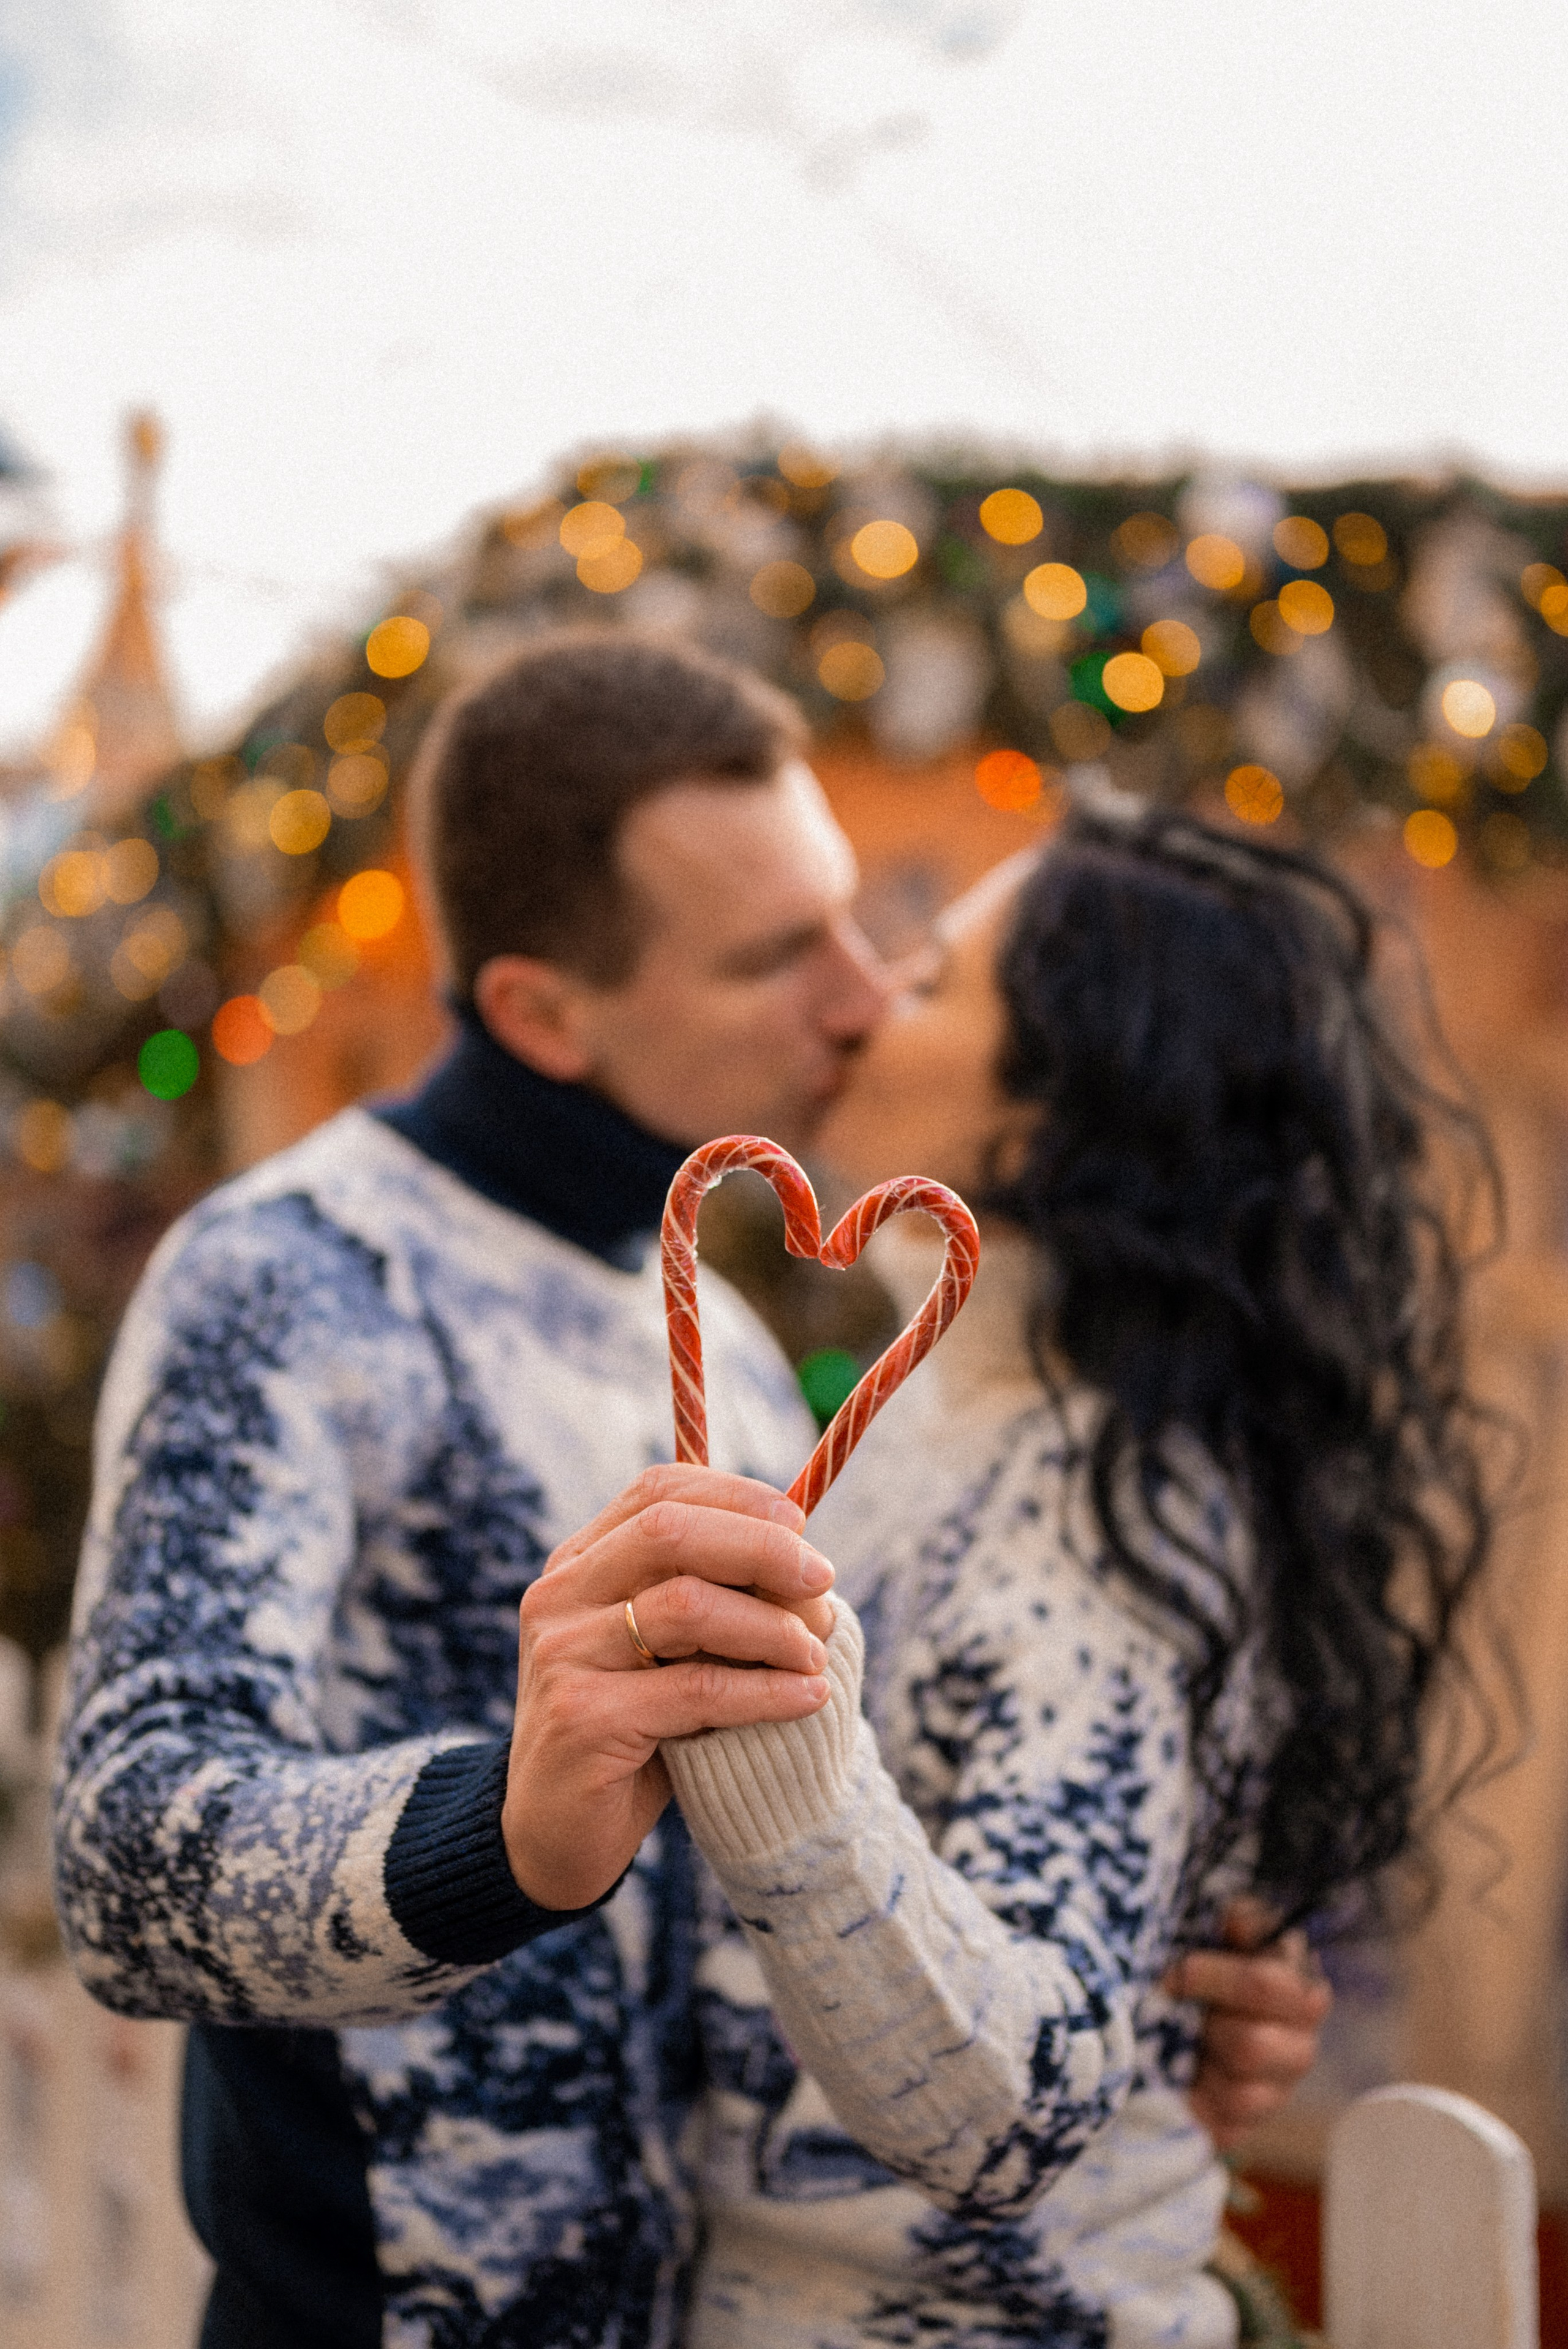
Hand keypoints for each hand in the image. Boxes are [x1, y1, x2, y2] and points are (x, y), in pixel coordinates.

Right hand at [503, 1465, 835, 1910]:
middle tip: (823, 1580)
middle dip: (760, 1549)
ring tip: (815, 1654)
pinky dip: (765, 1691)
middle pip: (671, 1533)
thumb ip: (712, 1597)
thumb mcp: (667, 1650)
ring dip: (770, 1627)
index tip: (801, 1523)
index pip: (659, 1493)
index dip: (736, 1497)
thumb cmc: (633, 1731)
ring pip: (688, 1607)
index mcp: (577, 1563)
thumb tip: (806, 1557)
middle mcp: (559, 1596)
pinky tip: (807, 1698)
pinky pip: (696, 1690)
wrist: (555, 1834)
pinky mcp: (582, 1718)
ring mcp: (564, 1655)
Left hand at [1164, 1897, 1331, 2150]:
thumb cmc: (1208, 1964)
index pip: (1265, 1986)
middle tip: (1182, 2012)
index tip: (1178, 1973)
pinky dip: (1198, 2104)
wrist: (1180, 2014)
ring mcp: (1280, 2091)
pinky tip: (1187, 2078)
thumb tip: (1237, 1922)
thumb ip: (1238, 1920)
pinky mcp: (1248, 2126)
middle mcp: (1301, 2044)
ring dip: (1202, 2065)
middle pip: (1251, 2046)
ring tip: (1188, 2044)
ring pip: (1243, 2095)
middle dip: (1207, 2027)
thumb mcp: (1221, 1931)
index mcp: (1300, 1989)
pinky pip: (1228, 2129)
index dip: (1212, 1978)